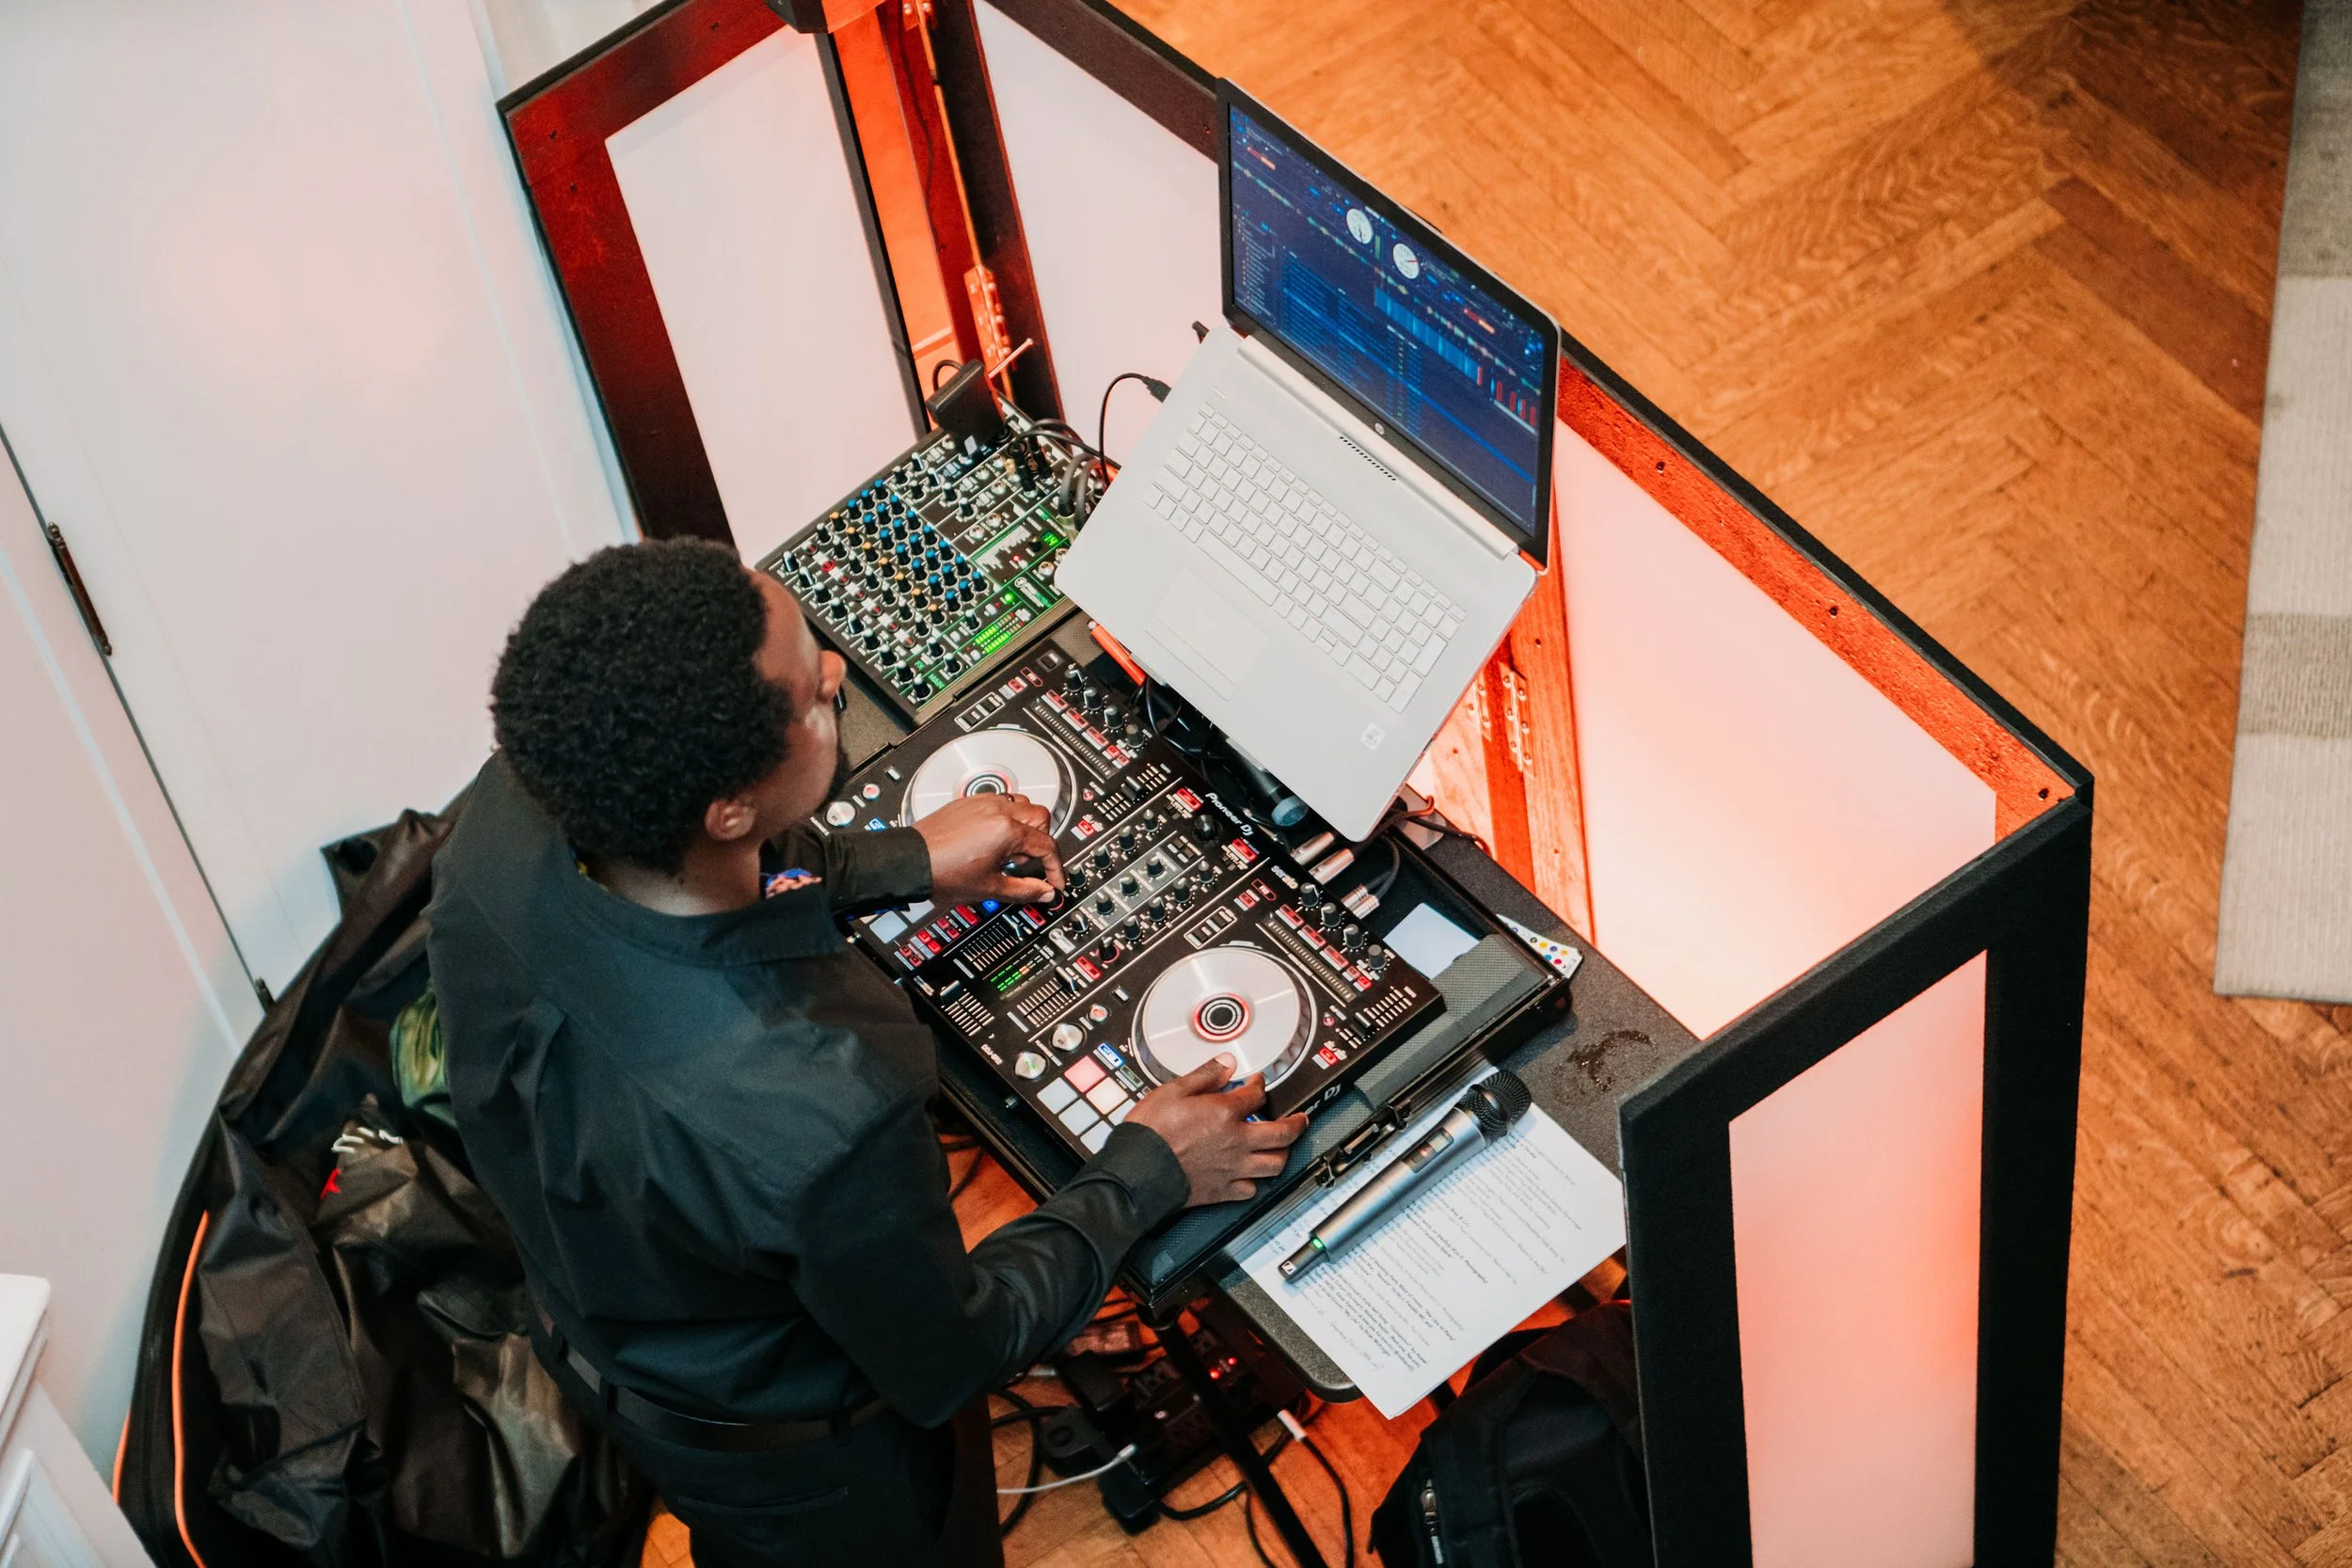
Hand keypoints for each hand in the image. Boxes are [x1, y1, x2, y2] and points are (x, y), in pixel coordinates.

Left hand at [912, 793, 1064, 905]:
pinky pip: (999, 802)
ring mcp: (982, 803)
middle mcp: (997, 810)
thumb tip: (1043, 892)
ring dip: (1025, 825)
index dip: (1055, 867)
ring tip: (1010, 849)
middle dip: (1042, 840)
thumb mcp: (989, 888)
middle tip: (1028, 862)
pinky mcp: (968, 802)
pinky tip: (993, 838)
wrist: (909, 862)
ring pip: (1021, 803)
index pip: (1047, 845)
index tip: (1052, 881)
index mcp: (1006, 831)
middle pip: (1041, 816)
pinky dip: (1005, 818)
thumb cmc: (941, 872)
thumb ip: (1023, 890)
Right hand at [1124, 1055, 1309, 1205]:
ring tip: (1283, 1148)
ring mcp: (1233, 1168)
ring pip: (1274, 1164)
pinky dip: (1255, 1182)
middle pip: (1282, 1133)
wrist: (1137, 1171)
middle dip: (1297, 1124)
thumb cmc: (1151, 1133)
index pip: (1256, 1096)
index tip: (1258, 1082)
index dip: (1260, 1085)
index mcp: (1224, 1113)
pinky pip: (1251, 1189)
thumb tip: (1226, 1062)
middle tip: (1301, 1120)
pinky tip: (1252, 1176)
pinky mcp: (1223, 1190)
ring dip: (1283, 1154)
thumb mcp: (1173, 1090)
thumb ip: (1205, 1075)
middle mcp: (1236, 1142)